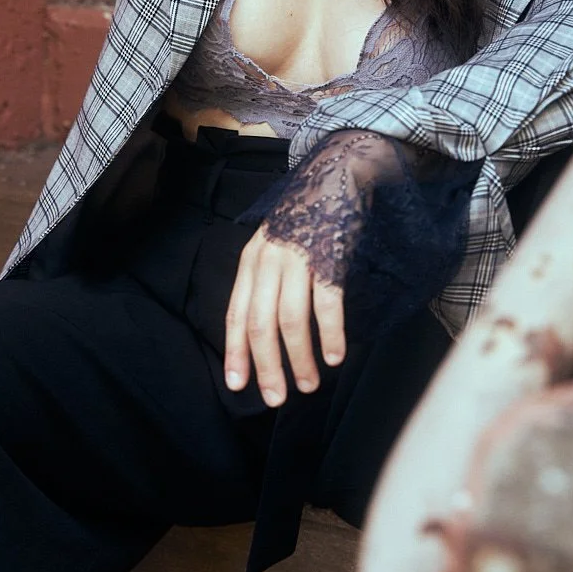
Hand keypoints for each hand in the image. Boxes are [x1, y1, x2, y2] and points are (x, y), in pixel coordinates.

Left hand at [223, 225, 345, 406]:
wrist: (336, 173)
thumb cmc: (307, 217)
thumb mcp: (273, 245)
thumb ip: (265, 280)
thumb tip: (265, 331)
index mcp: (252, 260)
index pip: (236, 314)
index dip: (236, 352)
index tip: (238, 384)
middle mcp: (269, 259)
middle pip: (260, 323)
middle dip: (268, 366)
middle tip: (277, 398)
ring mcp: (298, 257)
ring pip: (291, 319)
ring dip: (299, 358)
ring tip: (310, 384)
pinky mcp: (329, 255)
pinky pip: (327, 303)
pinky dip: (330, 334)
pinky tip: (336, 356)